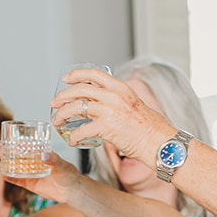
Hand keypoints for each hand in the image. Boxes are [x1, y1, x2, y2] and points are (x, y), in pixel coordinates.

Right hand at [0, 146, 81, 204]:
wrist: (72, 191)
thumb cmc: (69, 174)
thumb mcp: (61, 164)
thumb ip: (53, 159)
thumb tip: (44, 155)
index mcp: (39, 154)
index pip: (23, 147)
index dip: (12, 143)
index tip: (3, 140)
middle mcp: (33, 163)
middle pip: (15, 157)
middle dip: (5, 153)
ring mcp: (30, 173)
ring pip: (14, 168)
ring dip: (4, 165)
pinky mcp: (30, 184)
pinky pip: (17, 180)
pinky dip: (9, 178)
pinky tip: (2, 174)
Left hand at [51, 69, 175, 161]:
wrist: (161, 143)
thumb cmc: (151, 130)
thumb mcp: (135, 106)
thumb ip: (120, 103)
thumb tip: (106, 106)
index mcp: (121, 89)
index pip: (95, 74)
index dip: (77, 74)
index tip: (66, 78)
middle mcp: (114, 96)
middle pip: (80, 89)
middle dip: (63, 96)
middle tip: (54, 103)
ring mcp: (110, 110)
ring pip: (76, 107)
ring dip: (62, 114)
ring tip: (57, 121)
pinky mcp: (107, 127)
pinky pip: (82, 131)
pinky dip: (73, 136)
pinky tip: (71, 141)